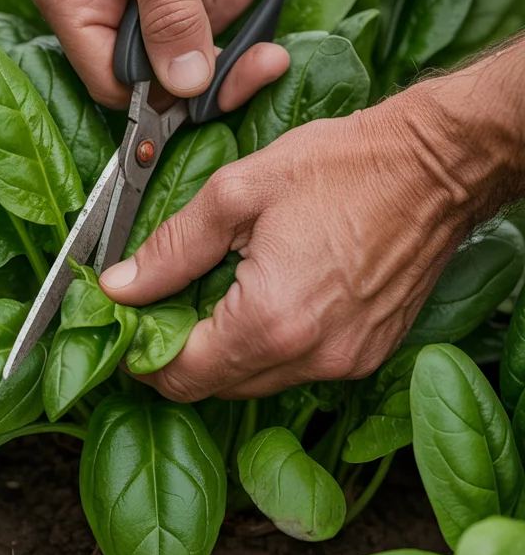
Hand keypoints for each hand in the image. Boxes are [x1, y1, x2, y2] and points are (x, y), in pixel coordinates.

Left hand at [99, 83, 477, 400]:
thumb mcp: (238, 192)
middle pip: (215, 388)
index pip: (180, 376)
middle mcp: (310, 358)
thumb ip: (171, 248)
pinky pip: (298, 368)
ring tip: (214, 292)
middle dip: (179, 354)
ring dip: (224, 350)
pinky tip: (264, 295)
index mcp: (270, 321)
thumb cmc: (344, 167)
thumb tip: (119, 286)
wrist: (435, 166)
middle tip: (163, 303)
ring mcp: (345, 362)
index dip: (141, 355)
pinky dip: (269, 344)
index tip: (127, 322)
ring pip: (256, 381)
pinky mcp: (367, 354)